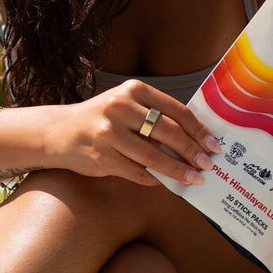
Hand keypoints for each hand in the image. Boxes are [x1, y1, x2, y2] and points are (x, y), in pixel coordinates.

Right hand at [52, 79, 220, 186]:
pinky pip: (137, 172)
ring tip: (193, 178)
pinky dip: (153, 179)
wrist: (59, 132)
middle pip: (169, 132)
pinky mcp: (102, 157)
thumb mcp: (128, 105)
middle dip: (192, 151)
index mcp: (134, 90)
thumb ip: (157, 116)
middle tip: (207, 165)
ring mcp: (109, 133)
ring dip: (177, 170)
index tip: (213, 145)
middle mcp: (120, 107)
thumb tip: (196, 139)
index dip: (198, 130)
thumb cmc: (103, 119)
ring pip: (154, 156)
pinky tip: (163, 182)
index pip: (177, 110)